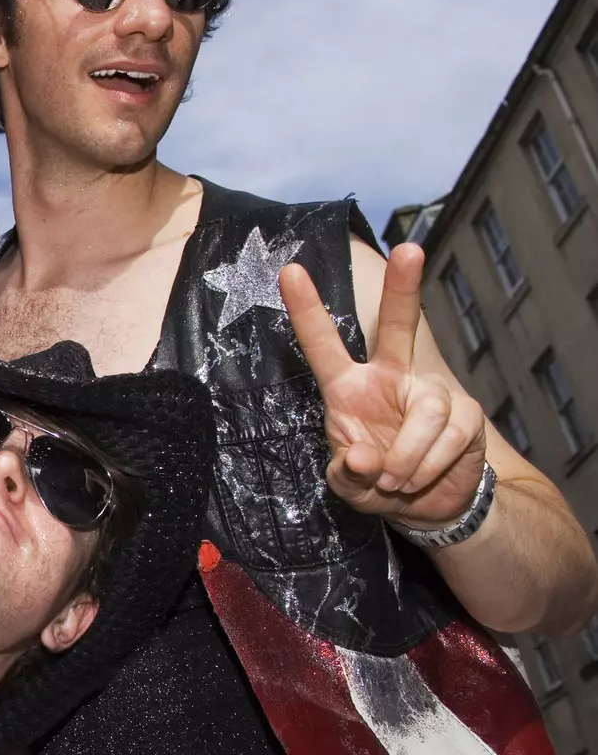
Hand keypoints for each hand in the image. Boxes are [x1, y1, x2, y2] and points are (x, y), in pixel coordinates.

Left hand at [281, 243, 486, 529]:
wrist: (428, 504)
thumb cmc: (376, 481)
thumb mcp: (348, 484)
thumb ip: (345, 474)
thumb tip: (361, 458)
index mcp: (349, 387)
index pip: (323, 344)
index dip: (306, 309)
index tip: (289, 271)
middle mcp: (390, 377)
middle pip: (398, 325)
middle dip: (404, 288)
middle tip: (410, 250)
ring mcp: (430, 391)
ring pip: (425, 410)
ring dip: (407, 456)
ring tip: (393, 481)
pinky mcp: (465, 413)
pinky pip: (449, 434)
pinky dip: (429, 466)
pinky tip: (418, 480)